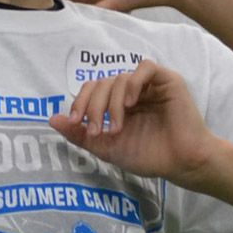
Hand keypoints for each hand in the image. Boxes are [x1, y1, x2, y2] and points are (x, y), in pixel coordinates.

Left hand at [49, 60, 218, 185]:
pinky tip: (130, 103)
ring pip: (120, 77)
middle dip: (93, 105)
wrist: (180, 164)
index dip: (81, 101)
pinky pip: (145, 68)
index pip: (93, 89)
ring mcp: (150, 85)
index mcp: (119, 104)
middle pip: (103, 82)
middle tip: (94, 129)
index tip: (76, 122)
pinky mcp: (168, 81)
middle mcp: (133, 91)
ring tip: (116, 127)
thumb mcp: (107, 147)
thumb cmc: (149, 156)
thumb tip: (51, 118)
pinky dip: (133, 82)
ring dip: (112, 103)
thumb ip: (80, 134)